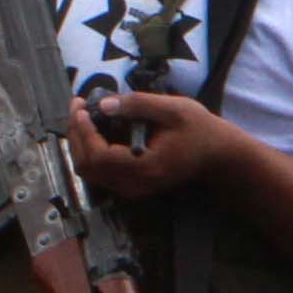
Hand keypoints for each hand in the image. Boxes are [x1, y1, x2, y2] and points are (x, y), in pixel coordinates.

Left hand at [66, 88, 231, 201]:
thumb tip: (104, 104)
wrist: (216, 155)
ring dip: (80, 143)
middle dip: (76, 135)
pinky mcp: (130, 185)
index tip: (81, 107)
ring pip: (90, 172)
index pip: (100, 157)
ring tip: (82, 114)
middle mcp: (135, 185)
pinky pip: (99, 172)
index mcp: (146, 168)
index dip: (84, 132)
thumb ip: (138, 105)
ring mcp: (131, 188)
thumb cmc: (199, 129)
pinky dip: (90, 150)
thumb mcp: (174, 109)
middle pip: (88, 167)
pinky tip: (94, 128)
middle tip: (77, 106)